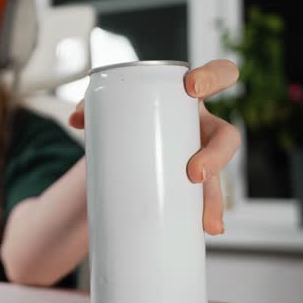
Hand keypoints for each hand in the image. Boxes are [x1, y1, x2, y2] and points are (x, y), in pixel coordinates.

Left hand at [68, 60, 240, 234]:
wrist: (130, 134)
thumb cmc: (130, 111)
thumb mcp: (112, 103)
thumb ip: (93, 105)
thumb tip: (76, 119)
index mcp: (191, 96)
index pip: (220, 75)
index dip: (214, 76)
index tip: (192, 87)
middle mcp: (203, 125)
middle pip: (226, 136)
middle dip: (217, 155)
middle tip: (195, 173)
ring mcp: (201, 153)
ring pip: (219, 174)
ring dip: (214, 198)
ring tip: (206, 221)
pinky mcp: (193, 178)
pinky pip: (206, 196)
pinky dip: (207, 212)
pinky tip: (208, 227)